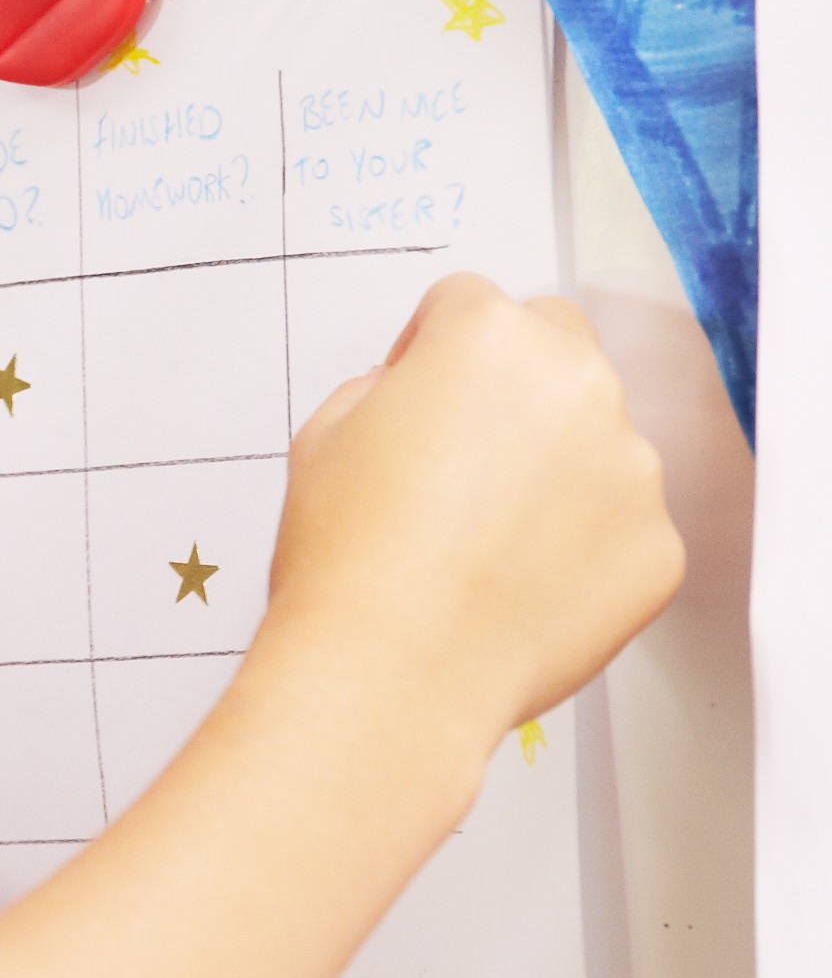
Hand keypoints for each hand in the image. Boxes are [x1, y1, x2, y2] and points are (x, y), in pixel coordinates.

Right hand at [263, 277, 683, 751]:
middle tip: (458, 459)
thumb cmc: (350, 562)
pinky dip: (579, 547)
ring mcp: (630, 466)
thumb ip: (380, 393)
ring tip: (478, 542)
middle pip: (555, 350)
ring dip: (551, 470)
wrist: (392, 673)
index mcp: (486, 340)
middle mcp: (575, 385)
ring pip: (595, 442)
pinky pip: (621, 526)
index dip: (428, 349)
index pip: (468, 304)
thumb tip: (412, 403)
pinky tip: (513, 584)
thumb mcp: (320, 440)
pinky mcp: (656, 544)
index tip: (416, 392)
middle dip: (512, 389)